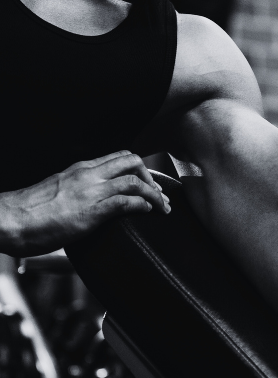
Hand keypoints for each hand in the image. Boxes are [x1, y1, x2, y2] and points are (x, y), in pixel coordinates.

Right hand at [0, 151, 169, 256]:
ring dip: (155, 194)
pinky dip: (143, 205)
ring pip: (135, 180)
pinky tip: (148, 212)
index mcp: (80, 169)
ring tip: (163, 207)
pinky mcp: (91, 211)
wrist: (9, 219)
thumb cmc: (28, 212)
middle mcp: (88, 175)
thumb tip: (87, 204)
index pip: (118, 158)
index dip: (140, 168)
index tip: (150, 183)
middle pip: (132, 161)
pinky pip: (126, 201)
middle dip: (152, 176)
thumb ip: (76, 193)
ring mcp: (90, 191)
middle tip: (159, 194)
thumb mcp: (58, 193)